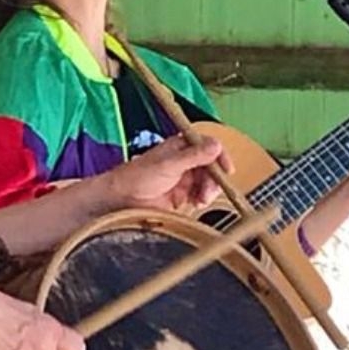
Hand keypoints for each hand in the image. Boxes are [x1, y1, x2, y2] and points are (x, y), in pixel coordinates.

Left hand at [107, 133, 231, 211]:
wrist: (121, 200)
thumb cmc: (137, 177)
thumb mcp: (168, 165)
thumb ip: (193, 156)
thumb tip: (215, 145)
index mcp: (180, 147)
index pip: (208, 146)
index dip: (220, 156)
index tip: (227, 169)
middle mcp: (184, 160)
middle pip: (211, 166)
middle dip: (214, 179)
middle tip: (208, 191)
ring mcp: (183, 178)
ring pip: (207, 182)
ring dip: (208, 191)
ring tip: (201, 199)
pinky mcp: (181, 195)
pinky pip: (200, 195)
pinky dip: (202, 199)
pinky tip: (196, 203)